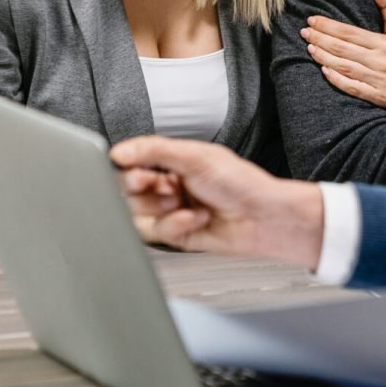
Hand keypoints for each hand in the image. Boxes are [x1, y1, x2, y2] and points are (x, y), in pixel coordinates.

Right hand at [111, 136, 324, 268]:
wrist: (264, 218)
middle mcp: (171, 185)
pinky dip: (175, 225)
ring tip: (182, 202)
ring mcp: (173, 211)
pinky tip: (196, 218)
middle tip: (160, 187)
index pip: (134, 163)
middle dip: (143, 190)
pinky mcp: (178, 235)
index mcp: (174, 161)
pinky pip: (159, 234)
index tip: (135, 171)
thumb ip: (156, 151)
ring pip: (139, 215)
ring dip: (160, 209)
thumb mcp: (196, 157)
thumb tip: (121, 151)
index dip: (129, 169)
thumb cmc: (242, 183)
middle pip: (130, 191)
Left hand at [302, 0, 385, 116]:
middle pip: (343, 49)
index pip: (350, 33)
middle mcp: (382, 61)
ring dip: (323, 57)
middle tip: (305, 32)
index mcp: (385, 43)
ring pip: (344, 67)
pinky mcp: (376, 97)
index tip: (312, 20)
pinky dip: (336, 79)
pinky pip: (351, 87)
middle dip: (321, 39)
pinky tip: (323, 69)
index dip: (329, 26)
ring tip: (309, 47)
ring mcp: (379, 80)